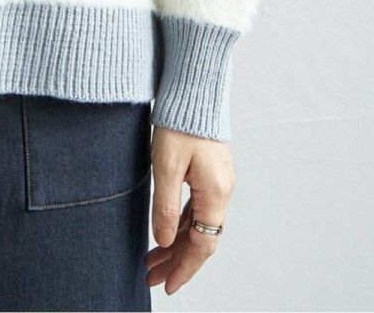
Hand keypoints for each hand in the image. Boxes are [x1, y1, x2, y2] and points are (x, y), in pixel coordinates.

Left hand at [144, 123, 234, 295]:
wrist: (193, 88)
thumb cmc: (180, 121)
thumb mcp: (166, 165)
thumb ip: (164, 206)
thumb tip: (162, 240)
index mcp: (215, 193)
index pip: (202, 245)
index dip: (184, 268)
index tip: (167, 285)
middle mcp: (221, 191)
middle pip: (200, 238)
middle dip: (176, 260)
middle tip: (151, 276)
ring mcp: (216, 182)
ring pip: (197, 224)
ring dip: (176, 243)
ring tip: (152, 259)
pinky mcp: (209, 172)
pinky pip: (196, 209)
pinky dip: (180, 223)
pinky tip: (165, 231)